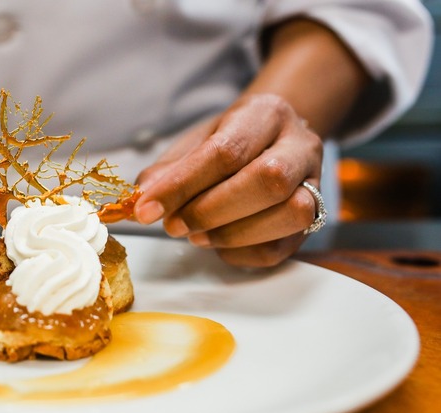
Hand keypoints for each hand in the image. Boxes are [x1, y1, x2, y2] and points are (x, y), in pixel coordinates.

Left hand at [134, 94, 322, 266]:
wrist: (272, 137)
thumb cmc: (229, 141)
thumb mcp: (195, 142)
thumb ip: (168, 170)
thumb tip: (141, 199)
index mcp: (265, 114)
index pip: (226, 151)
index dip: (182, 185)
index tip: (146, 209)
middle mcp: (300, 145)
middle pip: (268, 180)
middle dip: (211, 210)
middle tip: (173, 225)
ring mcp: (315, 182)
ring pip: (291, 213)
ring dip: (232, 233)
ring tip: (195, 235)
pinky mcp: (316, 218)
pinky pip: (285, 246)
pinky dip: (244, 252)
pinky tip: (218, 244)